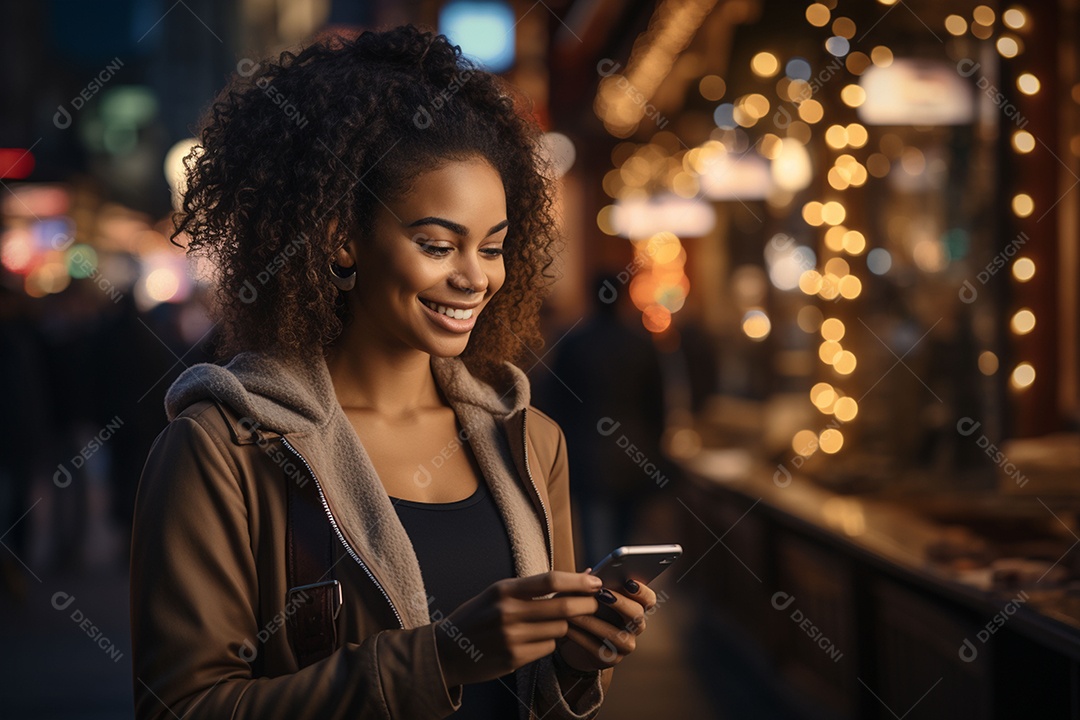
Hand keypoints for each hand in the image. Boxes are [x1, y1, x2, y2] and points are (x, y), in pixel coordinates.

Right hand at [434, 571, 601, 686]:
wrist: (448, 650)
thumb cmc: (479, 616)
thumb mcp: (498, 593)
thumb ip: (534, 586)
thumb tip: (579, 575)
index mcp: (504, 590)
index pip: (550, 580)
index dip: (578, 581)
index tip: (595, 581)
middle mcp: (508, 613)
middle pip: (562, 607)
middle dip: (586, 605)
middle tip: (595, 603)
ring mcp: (511, 638)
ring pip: (559, 629)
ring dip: (563, 625)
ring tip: (552, 622)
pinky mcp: (514, 659)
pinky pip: (548, 648)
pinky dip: (549, 642)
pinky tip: (535, 639)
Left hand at [554, 576, 657, 671]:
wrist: (569, 639)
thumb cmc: (582, 610)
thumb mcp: (584, 594)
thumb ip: (589, 583)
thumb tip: (590, 572)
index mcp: (634, 605)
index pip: (648, 599)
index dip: (642, 591)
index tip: (627, 582)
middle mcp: (635, 626)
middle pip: (637, 614)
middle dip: (620, 603)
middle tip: (601, 593)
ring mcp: (625, 644)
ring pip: (616, 634)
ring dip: (593, 621)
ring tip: (573, 612)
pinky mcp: (611, 659)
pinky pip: (598, 648)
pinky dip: (581, 636)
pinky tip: (567, 627)